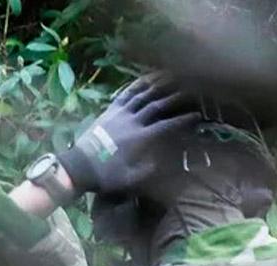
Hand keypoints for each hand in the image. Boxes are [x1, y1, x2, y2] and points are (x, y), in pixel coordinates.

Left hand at [56, 74, 200, 196]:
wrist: (79, 167)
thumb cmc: (105, 177)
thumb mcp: (130, 180)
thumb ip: (149, 170)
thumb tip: (166, 161)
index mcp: (140, 139)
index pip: (167, 125)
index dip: (183, 120)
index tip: (197, 116)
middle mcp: (132, 121)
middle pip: (158, 104)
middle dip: (177, 97)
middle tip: (192, 90)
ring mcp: (120, 113)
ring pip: (143, 94)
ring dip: (159, 84)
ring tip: (174, 75)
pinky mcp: (110, 110)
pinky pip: (126, 93)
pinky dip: (138, 84)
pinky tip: (147, 77)